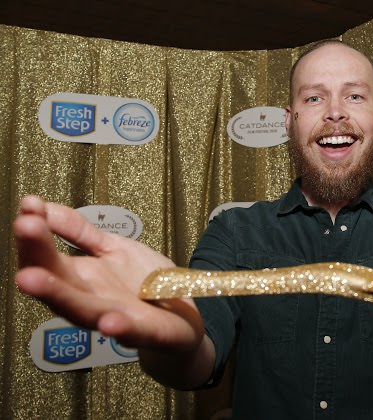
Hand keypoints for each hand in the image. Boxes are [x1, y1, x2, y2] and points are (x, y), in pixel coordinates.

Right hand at [14, 195, 203, 352]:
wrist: (181, 318)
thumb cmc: (143, 286)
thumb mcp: (112, 248)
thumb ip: (78, 231)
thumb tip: (39, 205)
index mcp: (80, 279)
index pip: (47, 258)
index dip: (35, 234)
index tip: (29, 206)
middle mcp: (91, 300)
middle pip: (58, 281)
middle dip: (37, 259)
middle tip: (24, 227)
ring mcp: (117, 318)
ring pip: (83, 311)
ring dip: (58, 295)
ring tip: (31, 279)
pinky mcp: (147, 332)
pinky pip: (132, 332)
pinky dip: (120, 328)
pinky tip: (109, 322)